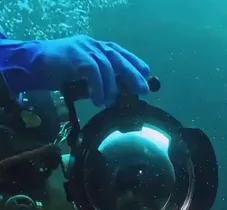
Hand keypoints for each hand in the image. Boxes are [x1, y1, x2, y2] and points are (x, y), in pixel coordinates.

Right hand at [3, 35, 149, 105]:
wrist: (36, 64)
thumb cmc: (61, 73)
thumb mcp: (85, 79)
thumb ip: (100, 83)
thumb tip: (118, 98)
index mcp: (96, 48)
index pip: (120, 53)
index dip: (135, 63)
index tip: (147, 75)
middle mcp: (93, 45)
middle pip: (118, 58)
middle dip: (133, 74)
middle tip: (143, 91)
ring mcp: (84, 48)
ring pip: (107, 66)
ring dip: (111, 88)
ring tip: (109, 104)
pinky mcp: (75, 56)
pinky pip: (93, 72)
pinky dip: (98, 88)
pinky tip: (97, 101)